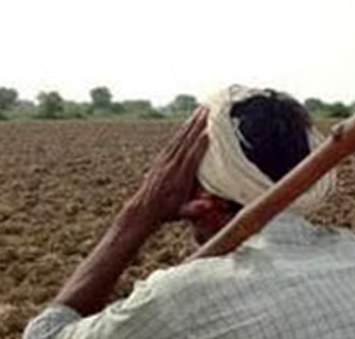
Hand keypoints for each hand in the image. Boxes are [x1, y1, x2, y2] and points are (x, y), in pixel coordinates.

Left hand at [128, 107, 208, 226]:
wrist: (144, 208)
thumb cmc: (167, 212)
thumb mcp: (182, 213)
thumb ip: (194, 209)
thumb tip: (207, 207)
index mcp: (178, 178)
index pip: (191, 156)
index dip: (200, 144)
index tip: (210, 130)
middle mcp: (171, 165)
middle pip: (186, 141)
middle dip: (197, 125)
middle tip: (207, 110)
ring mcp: (165, 160)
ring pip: (180, 138)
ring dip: (190, 123)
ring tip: (201, 110)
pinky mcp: (161, 158)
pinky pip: (174, 141)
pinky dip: (182, 130)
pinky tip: (188, 122)